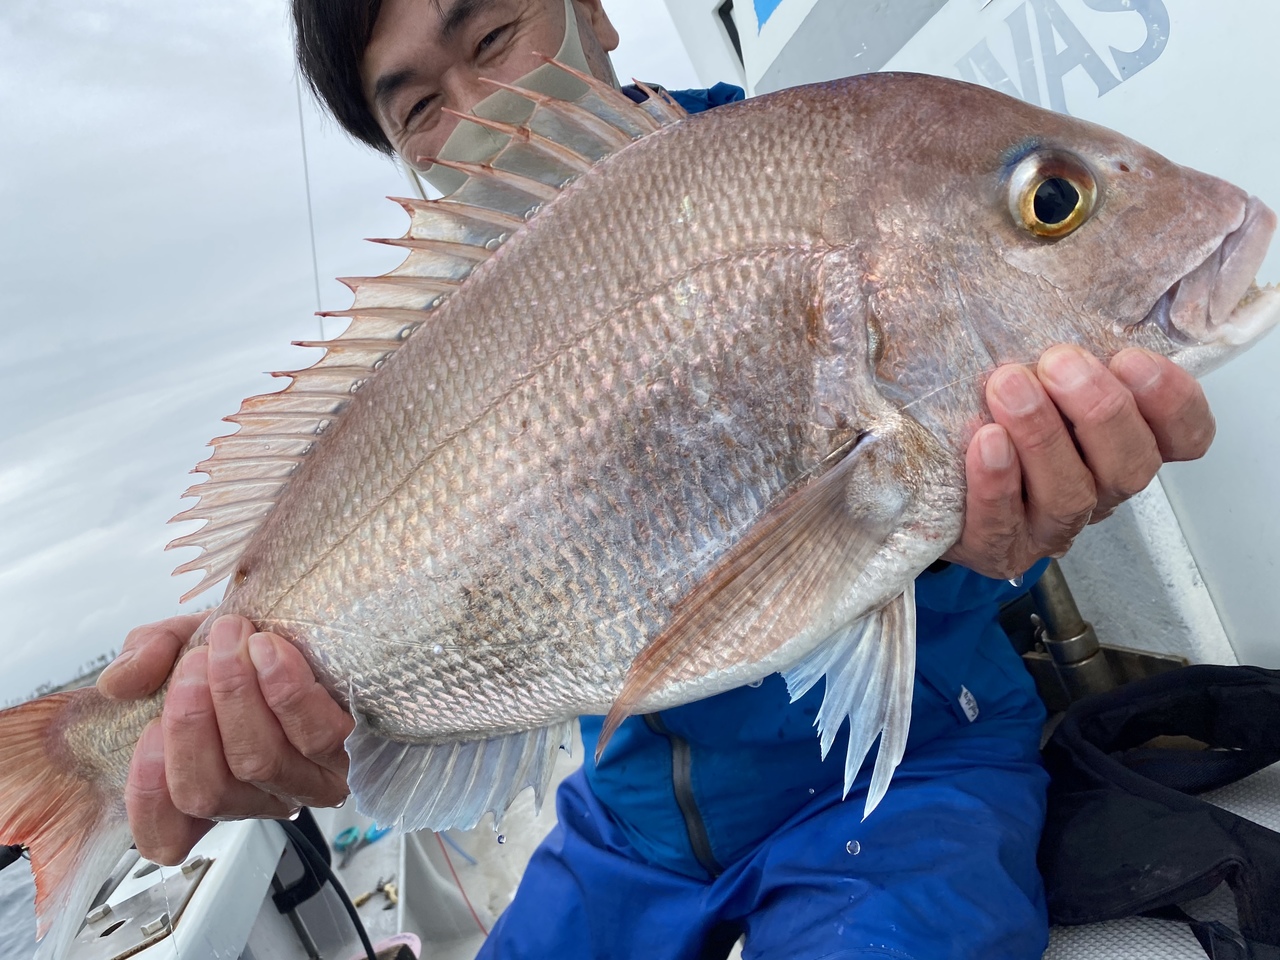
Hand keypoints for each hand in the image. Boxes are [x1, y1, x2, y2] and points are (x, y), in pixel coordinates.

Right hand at [98, 615, 352, 864]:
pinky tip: (269, 650)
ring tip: (230, 643)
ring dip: (236, 698)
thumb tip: (120, 682)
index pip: (166, 837)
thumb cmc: (245, 646)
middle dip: (191, 724)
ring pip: (260, 761)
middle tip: (194, 664)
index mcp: (208, 787)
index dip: (148, 796)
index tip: (148, 732)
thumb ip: (146, 656)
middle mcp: (256, 798)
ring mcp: (305, 782)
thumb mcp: (183, 643)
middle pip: (209, 791)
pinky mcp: (349, 752)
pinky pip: (316, 734)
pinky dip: (286, 690)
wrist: (313, 623)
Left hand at [943, 345, 1214, 579]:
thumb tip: (1047, 260)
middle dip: (1100, 411)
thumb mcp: (1030, 372)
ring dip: (1043, 436)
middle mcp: (1094, 490)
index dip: (1172, 403)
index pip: (1182, 438)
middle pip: (1129, 466)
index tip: (1132, 358)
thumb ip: (1054, 345)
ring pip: (1070, 495)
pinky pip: (1000, 524)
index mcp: (1116, 447)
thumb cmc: (985, 415)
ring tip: (1009, 387)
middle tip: (1060, 364)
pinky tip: (985, 442)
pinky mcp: (993, 547)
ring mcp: (1045, 526)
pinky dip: (996, 483)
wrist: (923, 482)